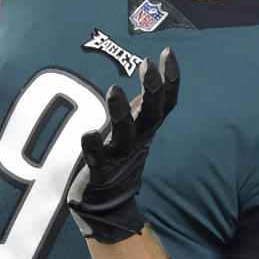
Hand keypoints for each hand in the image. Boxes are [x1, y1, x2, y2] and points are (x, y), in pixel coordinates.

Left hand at [68, 48, 179, 242]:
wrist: (108, 206)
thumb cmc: (120, 159)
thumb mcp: (135, 130)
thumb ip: (142, 106)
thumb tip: (153, 72)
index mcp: (146, 129)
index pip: (165, 102)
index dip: (170, 79)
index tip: (168, 52)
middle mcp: (137, 141)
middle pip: (150, 115)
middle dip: (152, 90)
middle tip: (149, 64)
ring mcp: (119, 157)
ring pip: (123, 134)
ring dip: (120, 112)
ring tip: (114, 90)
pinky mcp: (99, 172)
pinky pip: (96, 158)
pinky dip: (94, 146)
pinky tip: (89, 133)